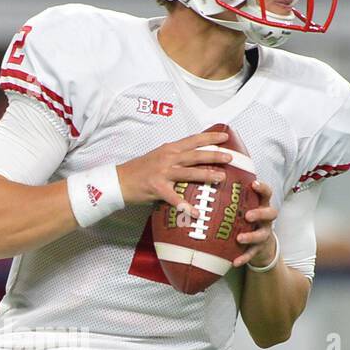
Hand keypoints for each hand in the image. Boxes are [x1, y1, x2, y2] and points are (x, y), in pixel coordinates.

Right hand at [117, 130, 231, 210]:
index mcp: (169, 149)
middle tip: (230, 157)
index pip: (193, 140)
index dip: (210, 137)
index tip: (225, 136)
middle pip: (195, 155)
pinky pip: (174, 198)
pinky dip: (185, 206)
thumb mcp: (159, 156)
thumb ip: (175, 156)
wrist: (119, 180)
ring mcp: (162, 173)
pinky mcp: (157, 188)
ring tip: (221, 178)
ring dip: (206, 174)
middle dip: (214, 155)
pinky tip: (196, 213)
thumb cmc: (140, 170)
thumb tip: (194, 158)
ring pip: (189, 172)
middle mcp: (168, 158)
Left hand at [233, 179, 277, 268]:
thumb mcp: (243, 205)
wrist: (259, 243)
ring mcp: (263, 233)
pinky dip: (244, 258)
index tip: (254, 184)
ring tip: (239, 238)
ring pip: (261, 234)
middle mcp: (266, 219)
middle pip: (271, 213)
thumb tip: (213, 175)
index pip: (267, 193)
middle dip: (260, 214)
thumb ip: (233, 195)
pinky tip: (234, 262)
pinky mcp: (258, 248)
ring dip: (251, 236)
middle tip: (248, 215)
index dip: (263, 188)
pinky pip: (252, 254)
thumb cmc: (246, 218)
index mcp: (261, 205)